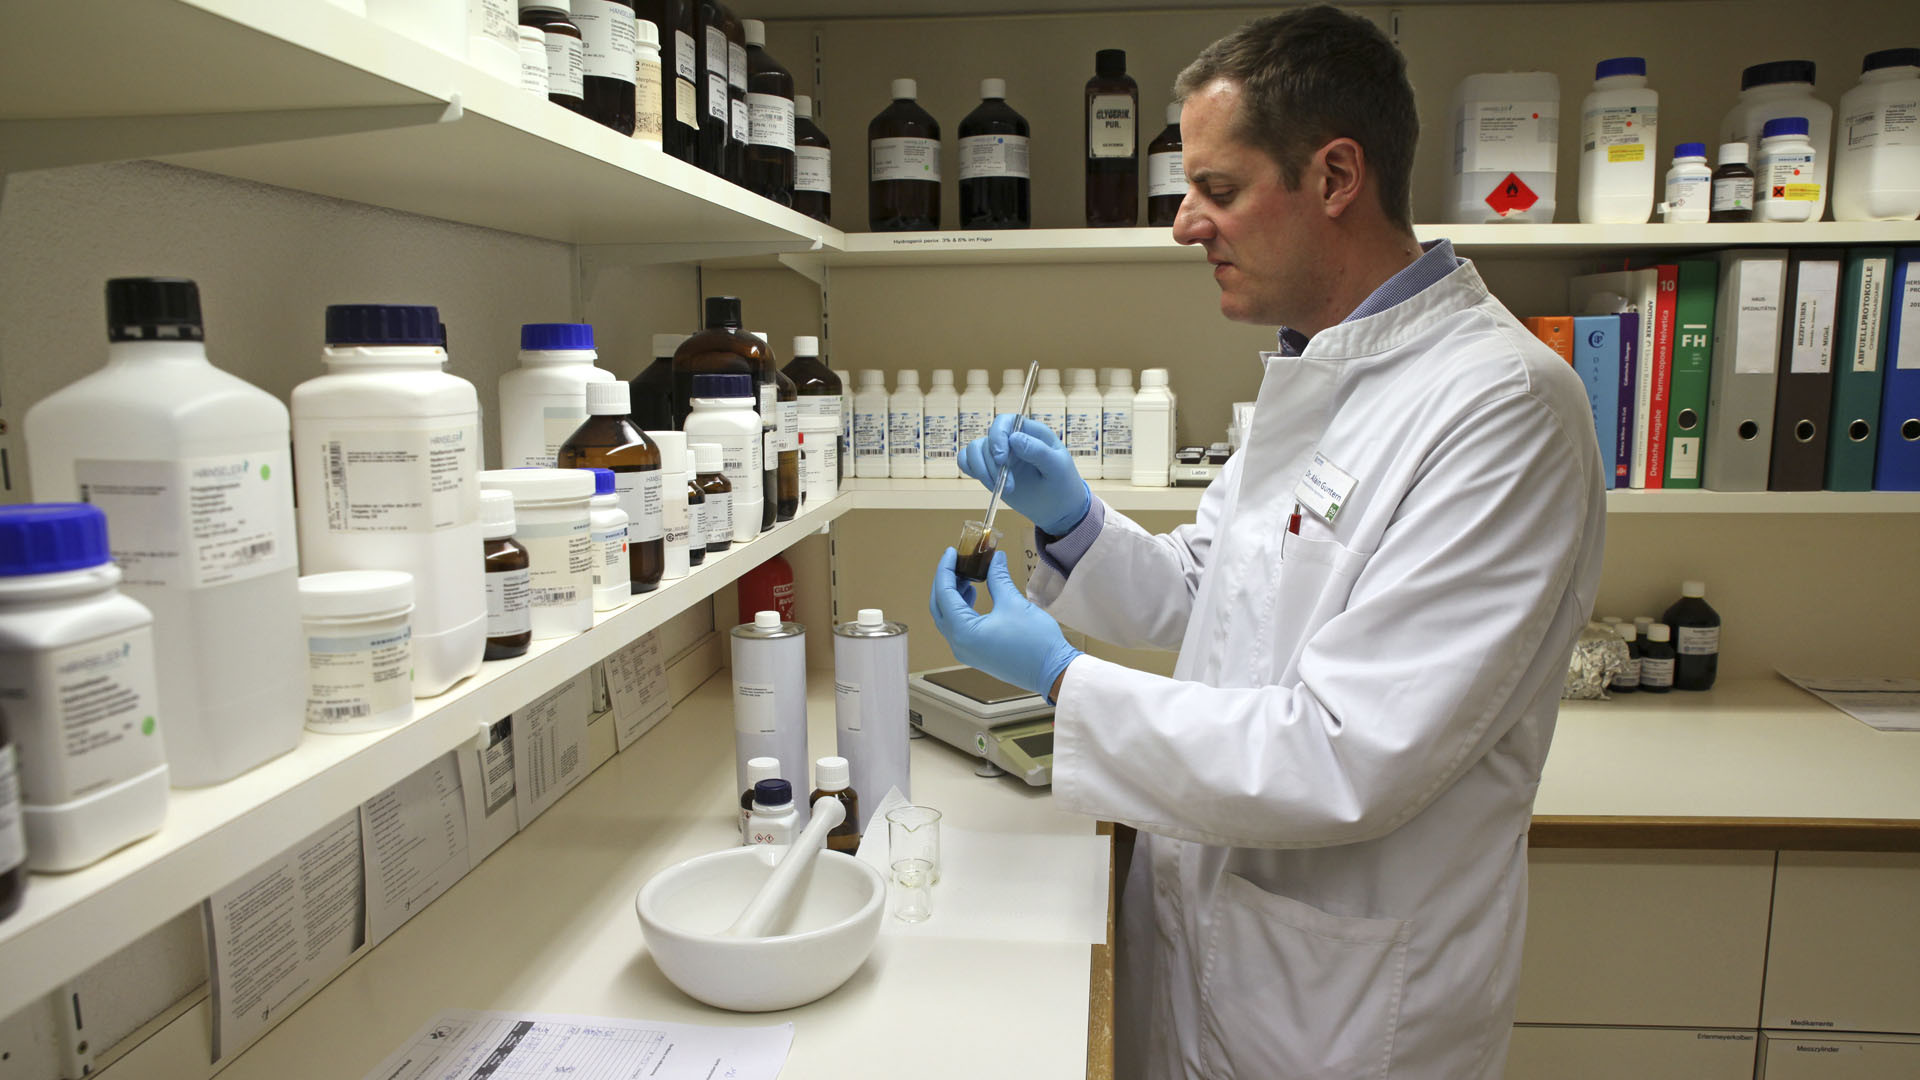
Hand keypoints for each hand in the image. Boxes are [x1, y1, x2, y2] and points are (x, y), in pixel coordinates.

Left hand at [928, 548, 1080, 699]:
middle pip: (940, 607)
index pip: (944, 594)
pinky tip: (973, 596)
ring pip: (948, 617)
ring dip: (953, 595)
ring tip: (967, 576)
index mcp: (963, 631)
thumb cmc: (1035, 641)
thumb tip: (994, 559)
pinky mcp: (976, 654)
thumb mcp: (1013, 603)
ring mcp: (966, 651)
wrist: (1052, 671)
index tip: (951, 552)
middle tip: (957, 562)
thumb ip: (998, 578)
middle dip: (946, 582)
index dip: (946, 569)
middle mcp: (959, 644)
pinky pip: (959, 627)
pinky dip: (961, 609)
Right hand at [957, 414, 1090, 535]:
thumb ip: (1038, 451)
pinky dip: (971, 469)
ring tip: (1001, 489)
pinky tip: (988, 483)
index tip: (1001, 459)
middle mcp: (1011, 440)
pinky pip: (968, 461)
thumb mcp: (1057, 467)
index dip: (998, 436)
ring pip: (974, 450)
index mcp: (1030, 432)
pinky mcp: (989, 469)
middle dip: (992, 464)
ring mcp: (999, 455)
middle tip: (1009, 486)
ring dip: (982, 470)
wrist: (1058, 509)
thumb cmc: (1062, 484)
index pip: (1005, 422)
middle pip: (987, 440)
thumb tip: (1014, 438)